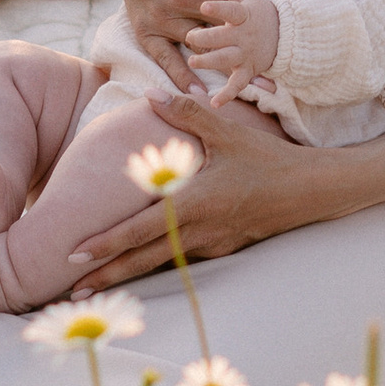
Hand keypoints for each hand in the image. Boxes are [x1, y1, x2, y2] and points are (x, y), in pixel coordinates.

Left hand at [65, 92, 329, 287]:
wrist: (312, 191)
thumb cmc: (269, 160)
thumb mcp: (227, 132)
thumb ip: (187, 114)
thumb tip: (151, 94)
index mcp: (195, 203)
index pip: (141, 229)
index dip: (107, 244)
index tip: (75, 254)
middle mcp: (200, 231)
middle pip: (144, 260)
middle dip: (107, 276)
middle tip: (71, 292)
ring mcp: (213, 244)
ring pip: (162, 262)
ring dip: (129, 274)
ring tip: (96, 286)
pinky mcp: (224, 248)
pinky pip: (183, 258)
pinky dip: (157, 264)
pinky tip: (139, 266)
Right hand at [96, 0, 261, 93]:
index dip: (263, 6)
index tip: (277, 20)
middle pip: (227, 25)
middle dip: (254, 42)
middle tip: (277, 60)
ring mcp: (163, 14)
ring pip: (203, 44)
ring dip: (228, 64)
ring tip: (255, 86)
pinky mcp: (146, 28)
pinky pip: (165, 57)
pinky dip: (182, 76)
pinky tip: (201, 92)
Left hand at [185, 0, 279, 101]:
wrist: (286, 36)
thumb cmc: (258, 13)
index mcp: (244, 15)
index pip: (231, 10)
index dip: (219, 8)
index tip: (205, 5)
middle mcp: (244, 36)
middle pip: (225, 37)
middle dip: (208, 38)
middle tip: (191, 37)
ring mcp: (246, 54)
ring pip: (227, 59)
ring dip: (211, 61)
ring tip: (194, 62)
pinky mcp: (248, 71)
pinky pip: (237, 84)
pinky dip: (227, 95)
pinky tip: (214, 103)